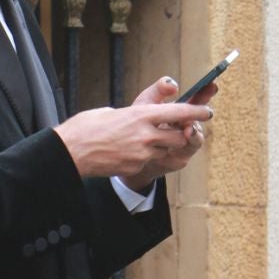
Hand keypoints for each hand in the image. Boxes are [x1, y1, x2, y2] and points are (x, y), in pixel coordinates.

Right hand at [54, 78, 210, 186]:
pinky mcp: (134, 167)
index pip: (178, 112)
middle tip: (179, 130)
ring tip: (147, 141)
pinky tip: (127, 153)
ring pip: (164, 151)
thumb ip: (133, 115)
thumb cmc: (87, 127)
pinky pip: (147, 162)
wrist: (71, 151)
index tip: (207, 111)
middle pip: (178, 136)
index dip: (196, 111)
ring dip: (162, 146)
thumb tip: (140, 118)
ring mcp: (141, 153)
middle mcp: (145, 134)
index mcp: (141, 115)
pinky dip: (144, 157)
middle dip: (181, 134)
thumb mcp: (113, 111)